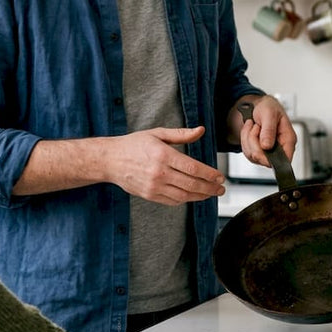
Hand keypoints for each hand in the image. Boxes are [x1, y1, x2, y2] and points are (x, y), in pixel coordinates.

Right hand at [108, 127, 225, 204]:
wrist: (110, 160)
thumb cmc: (134, 145)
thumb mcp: (157, 134)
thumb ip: (181, 134)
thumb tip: (200, 130)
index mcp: (163, 155)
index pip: (193, 168)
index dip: (209, 174)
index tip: (220, 177)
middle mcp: (159, 172)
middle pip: (191, 184)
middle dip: (210, 188)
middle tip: (221, 189)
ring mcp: (154, 186)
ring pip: (184, 195)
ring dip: (201, 196)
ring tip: (211, 194)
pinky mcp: (149, 195)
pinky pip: (172, 201)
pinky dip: (186, 199)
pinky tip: (194, 196)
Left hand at [236, 95, 296, 166]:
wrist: (259, 106)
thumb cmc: (269, 107)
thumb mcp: (269, 113)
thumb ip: (269, 130)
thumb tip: (267, 146)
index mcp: (288, 139)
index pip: (286, 158)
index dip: (272, 158)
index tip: (262, 146)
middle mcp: (280, 147)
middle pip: (265, 159)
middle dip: (255, 143)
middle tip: (256, 127)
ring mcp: (269, 151)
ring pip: (254, 156)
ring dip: (248, 140)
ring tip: (254, 126)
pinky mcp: (259, 152)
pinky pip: (247, 153)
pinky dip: (244, 140)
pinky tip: (250, 130)